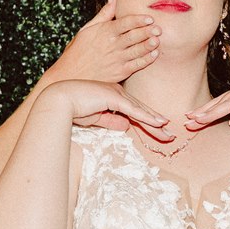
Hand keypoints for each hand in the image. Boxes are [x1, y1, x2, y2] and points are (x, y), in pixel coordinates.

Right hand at [41, 0, 158, 85]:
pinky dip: (146, 59)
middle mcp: (112, 45)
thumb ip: (104, 14)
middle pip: (135, 35)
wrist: (70, 76)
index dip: (140, 20)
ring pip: (138, 50)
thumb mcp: (87, 29)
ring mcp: (117, 59)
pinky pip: (137, 65)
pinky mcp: (119, 72)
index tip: (149, 18)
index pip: (126, 22)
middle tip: (158, 28)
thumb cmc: (78, 51)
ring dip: (149, 44)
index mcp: (105, 31)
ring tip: (157, 40)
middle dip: (148, 31)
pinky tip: (153, 54)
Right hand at [51, 79, 175, 143]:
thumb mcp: (96, 118)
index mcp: (112, 97)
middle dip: (156, 124)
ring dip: (155, 123)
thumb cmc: (73, 108)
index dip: (147, 122)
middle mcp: (117, 92)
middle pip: (141, 110)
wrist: (59, 100)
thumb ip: (111, 121)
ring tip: (168, 133)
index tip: (159, 131)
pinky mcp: (113, 97)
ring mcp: (116, 93)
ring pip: (140, 111)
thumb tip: (126, 127)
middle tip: (170, 135)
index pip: (134, 111)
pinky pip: (133, 109)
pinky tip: (159, 123)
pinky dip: (147, 117)